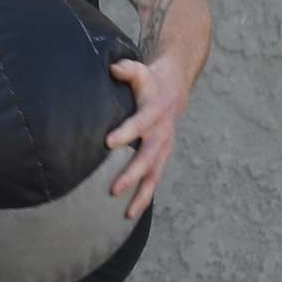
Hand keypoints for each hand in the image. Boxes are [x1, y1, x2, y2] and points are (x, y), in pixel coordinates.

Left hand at [106, 58, 184, 220]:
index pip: (140, 123)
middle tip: (113, 188)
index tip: (108, 143)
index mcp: (154, 112)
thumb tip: (114, 67)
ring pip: (154, 175)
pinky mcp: (161, 158)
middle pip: (148, 157)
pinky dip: (144, 197)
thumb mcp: (141, 71)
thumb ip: (128, 70)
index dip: (126, 132)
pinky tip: (129, 214)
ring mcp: (163, 149)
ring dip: (141, 195)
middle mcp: (161, 134)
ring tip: (127, 214)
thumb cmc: (150, 82)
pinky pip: (153, 180)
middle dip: (132, 173)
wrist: (174, 90)